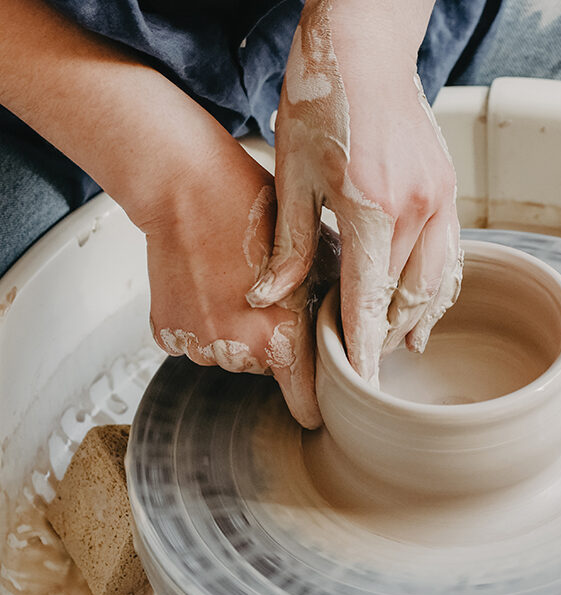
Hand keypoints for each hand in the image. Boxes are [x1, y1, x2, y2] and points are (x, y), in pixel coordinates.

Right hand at [142, 142, 337, 428]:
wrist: (187, 187)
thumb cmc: (257, 213)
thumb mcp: (320, 257)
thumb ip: (338, 306)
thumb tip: (358, 334)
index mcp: (280, 341)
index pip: (305, 405)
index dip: (315, 403)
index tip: (319, 402)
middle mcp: (237, 354)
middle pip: (266, 370)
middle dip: (273, 344)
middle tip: (270, 297)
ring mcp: (198, 346)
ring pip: (230, 355)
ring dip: (236, 333)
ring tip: (236, 283)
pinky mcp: (167, 333)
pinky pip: (195, 341)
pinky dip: (203, 322)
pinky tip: (207, 284)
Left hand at [246, 0, 462, 384]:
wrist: (364, 44)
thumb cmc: (321, 99)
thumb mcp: (292, 172)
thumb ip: (289, 242)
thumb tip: (268, 296)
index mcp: (370, 207)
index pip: (369, 300)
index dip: (364, 348)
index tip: (363, 384)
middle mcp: (414, 209)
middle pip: (405, 299)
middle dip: (386, 337)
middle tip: (368, 364)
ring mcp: (438, 199)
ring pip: (435, 283)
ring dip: (417, 318)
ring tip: (402, 346)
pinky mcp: (446, 189)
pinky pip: (449, 255)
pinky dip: (437, 287)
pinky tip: (426, 305)